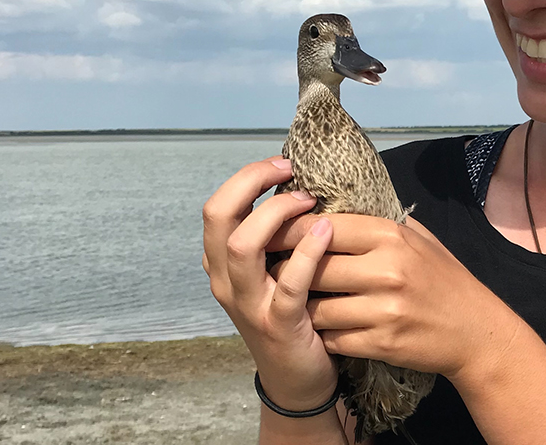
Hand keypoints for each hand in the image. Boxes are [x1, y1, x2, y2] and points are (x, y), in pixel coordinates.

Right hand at [202, 157, 339, 409]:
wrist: (298, 380)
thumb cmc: (294, 313)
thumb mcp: (274, 271)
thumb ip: (277, 236)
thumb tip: (302, 184)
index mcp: (224, 263)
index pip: (218, 206)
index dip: (248, 177)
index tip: (283, 164)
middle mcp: (227, 281)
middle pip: (218, 216)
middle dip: (252, 182)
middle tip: (289, 172)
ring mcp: (250, 305)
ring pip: (243, 246)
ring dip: (277, 214)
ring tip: (309, 200)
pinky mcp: (279, 325)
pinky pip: (289, 284)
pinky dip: (307, 253)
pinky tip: (327, 232)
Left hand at [269, 211, 521, 384]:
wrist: (474, 330)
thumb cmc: (443, 279)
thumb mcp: (418, 239)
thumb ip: (375, 225)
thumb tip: (325, 209)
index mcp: (392, 235)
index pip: (325, 227)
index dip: (292, 231)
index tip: (273, 234)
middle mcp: (387, 269)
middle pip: (314, 267)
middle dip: (289, 271)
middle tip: (276, 272)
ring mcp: (384, 309)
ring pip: (316, 307)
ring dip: (304, 308)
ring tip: (299, 304)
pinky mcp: (382, 343)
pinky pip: (332, 337)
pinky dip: (325, 334)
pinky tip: (327, 329)